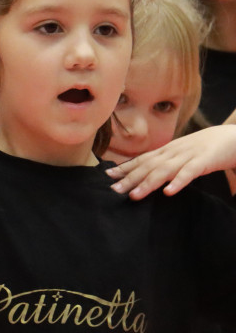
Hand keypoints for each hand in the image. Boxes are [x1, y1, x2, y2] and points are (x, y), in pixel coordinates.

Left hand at [106, 125, 235, 198]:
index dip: (125, 167)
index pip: (142, 159)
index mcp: (167, 150)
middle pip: (148, 166)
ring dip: (148, 183)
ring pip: (164, 170)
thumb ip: (166, 162)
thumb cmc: (205, 148)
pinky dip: (178, 182)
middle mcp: (173, 152)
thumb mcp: (182, 153)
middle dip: (130, 178)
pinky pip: (189, 173)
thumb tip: (148, 172)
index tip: (108, 176)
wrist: (232, 137)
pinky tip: (168, 192)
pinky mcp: (204, 161)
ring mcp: (188, 156)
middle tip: (114, 190)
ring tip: (134, 195)